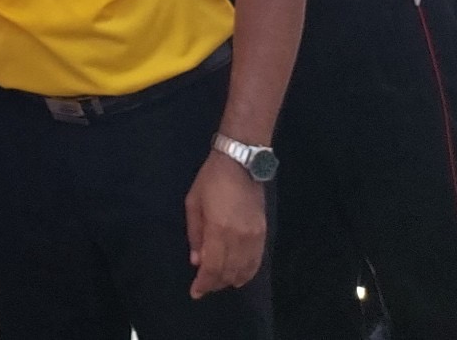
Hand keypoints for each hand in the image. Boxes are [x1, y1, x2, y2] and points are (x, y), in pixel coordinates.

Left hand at [185, 151, 267, 297]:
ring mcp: (254, 237)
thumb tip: (196, 261)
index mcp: (219, 229)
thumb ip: (195, 234)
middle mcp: (239, 238)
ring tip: (218, 283)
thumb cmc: (211, 180)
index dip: (203, 283)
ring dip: (230, 280)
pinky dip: (247, 273)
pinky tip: (239, 278)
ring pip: (244, 270)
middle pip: (228, 272)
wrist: (240, 164)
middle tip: (203, 287)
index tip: (195, 293)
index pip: (212, 267)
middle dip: (214, 284)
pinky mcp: (263, 234)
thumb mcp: (193, 203)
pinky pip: (256, 262)